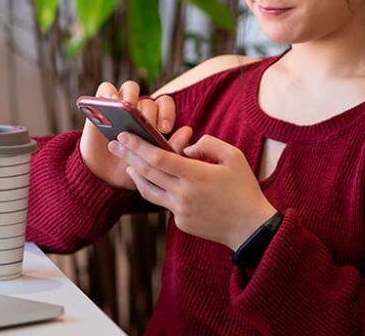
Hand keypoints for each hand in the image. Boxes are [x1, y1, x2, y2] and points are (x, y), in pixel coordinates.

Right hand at [79, 80, 190, 190]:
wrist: (105, 176)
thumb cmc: (134, 167)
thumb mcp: (153, 162)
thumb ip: (171, 148)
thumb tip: (188, 131)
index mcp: (154, 118)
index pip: (165, 103)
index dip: (167, 112)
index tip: (164, 129)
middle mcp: (138, 108)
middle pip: (148, 100)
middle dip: (148, 113)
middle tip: (144, 128)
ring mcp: (120, 105)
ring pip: (130, 88)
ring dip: (131, 98)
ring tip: (129, 111)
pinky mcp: (100, 104)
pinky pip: (106, 88)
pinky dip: (109, 93)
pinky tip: (112, 104)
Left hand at [111, 131, 277, 249]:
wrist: (250, 227)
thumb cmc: (244, 188)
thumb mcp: (233, 156)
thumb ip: (208, 144)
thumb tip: (185, 148)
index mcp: (196, 175)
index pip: (158, 158)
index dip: (138, 146)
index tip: (125, 136)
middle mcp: (183, 194)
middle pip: (147, 173)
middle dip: (128, 156)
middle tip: (114, 145)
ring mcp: (180, 211)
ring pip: (148, 191)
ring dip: (136, 176)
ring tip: (128, 165)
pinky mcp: (180, 222)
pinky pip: (164, 203)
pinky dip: (159, 190)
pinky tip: (156, 182)